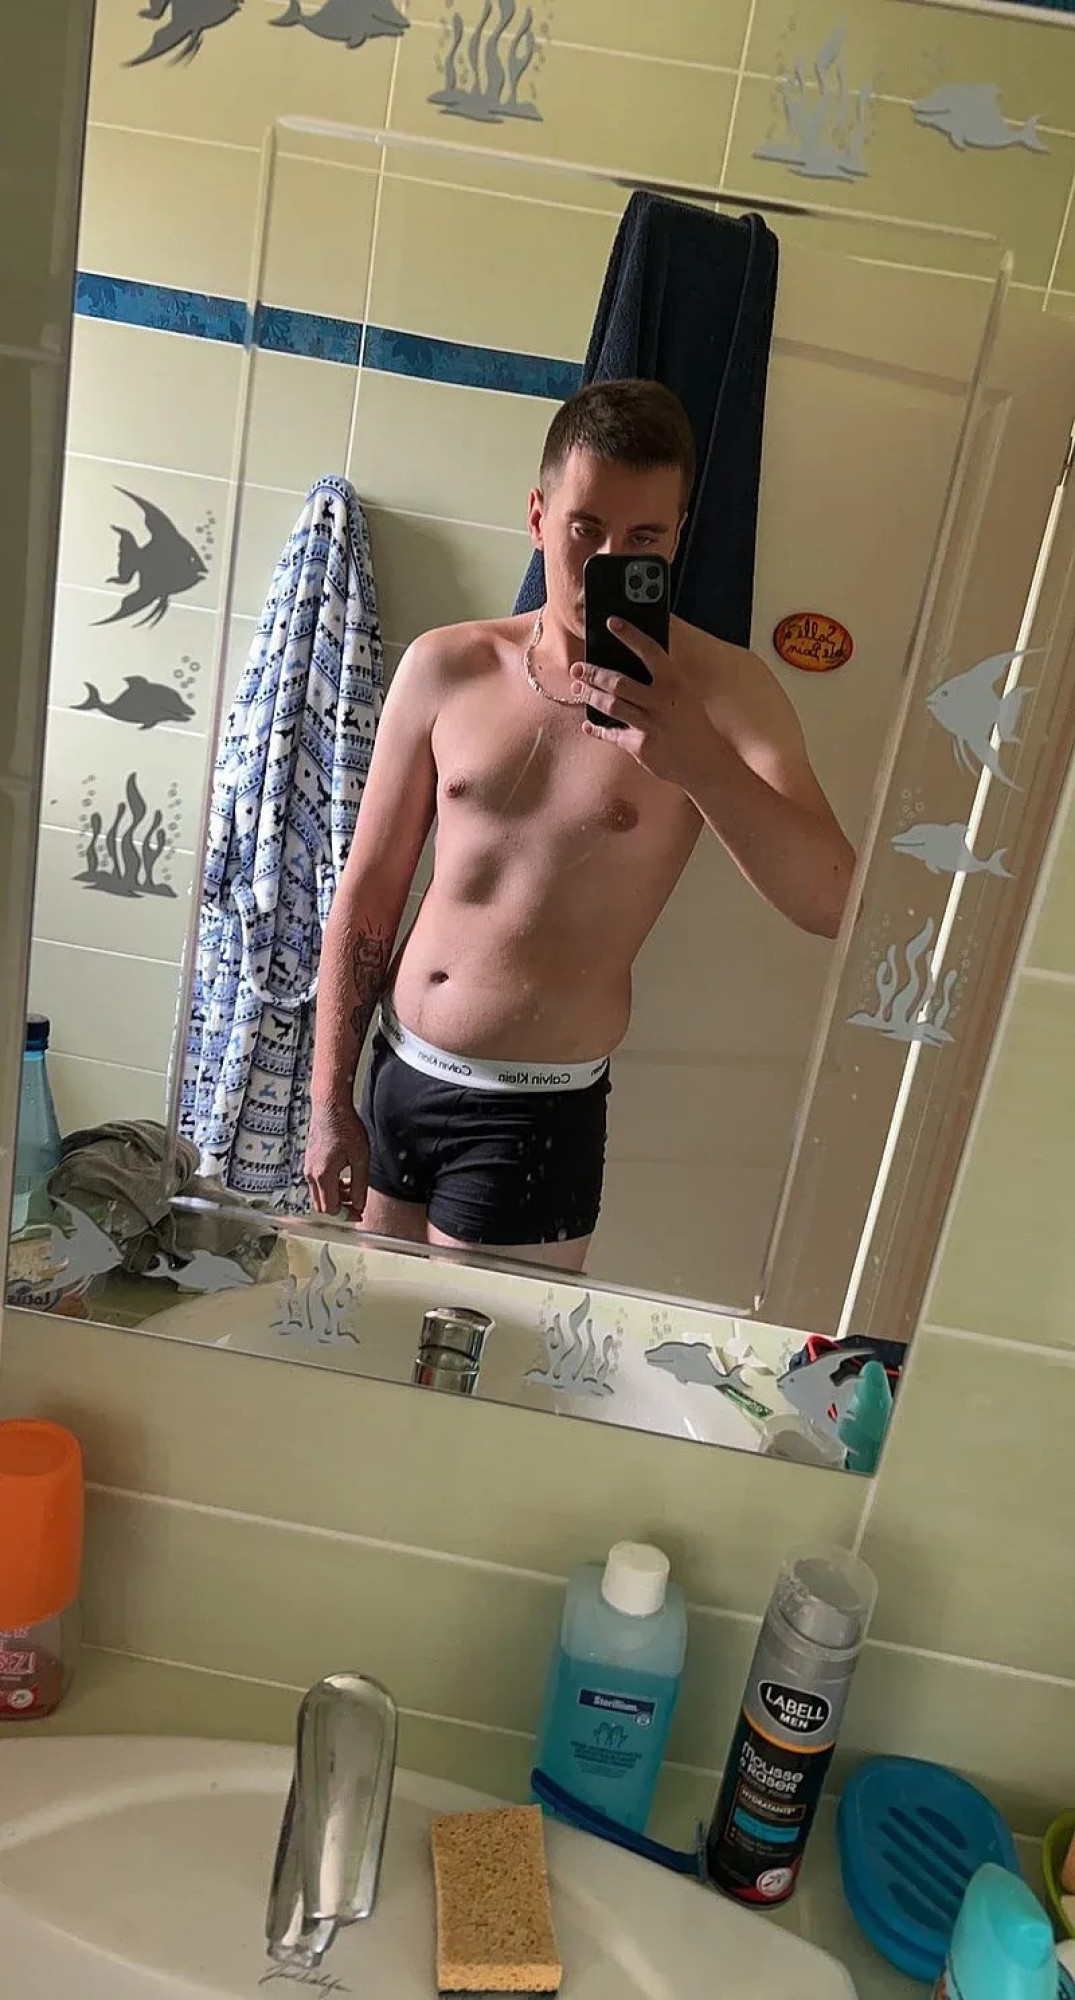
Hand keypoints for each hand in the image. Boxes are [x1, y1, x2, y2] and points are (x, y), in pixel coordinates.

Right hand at [305, 1101, 370, 1217]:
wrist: (330, 1106)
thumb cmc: (346, 1127)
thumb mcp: (360, 1158)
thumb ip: (359, 1184)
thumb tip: (359, 1204)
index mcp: (323, 1175)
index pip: (331, 1208)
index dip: (346, 1215)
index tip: (359, 1214)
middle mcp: (312, 1174)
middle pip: (322, 1205)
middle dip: (340, 1209)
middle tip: (357, 1206)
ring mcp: (308, 1167)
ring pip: (319, 1195)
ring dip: (336, 1197)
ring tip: (353, 1190)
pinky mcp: (310, 1161)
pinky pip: (317, 1183)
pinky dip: (330, 1187)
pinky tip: (344, 1179)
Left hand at [572, 619, 716, 791]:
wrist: (704, 762)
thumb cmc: (691, 723)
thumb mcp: (684, 694)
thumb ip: (661, 680)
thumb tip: (626, 663)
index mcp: (675, 682)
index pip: (649, 651)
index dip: (630, 634)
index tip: (611, 622)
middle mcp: (662, 701)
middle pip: (618, 682)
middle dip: (593, 673)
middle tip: (577, 667)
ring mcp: (650, 725)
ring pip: (610, 706)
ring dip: (589, 695)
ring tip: (577, 688)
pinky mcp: (641, 747)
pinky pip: (611, 734)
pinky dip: (597, 728)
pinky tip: (588, 723)